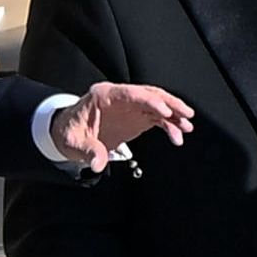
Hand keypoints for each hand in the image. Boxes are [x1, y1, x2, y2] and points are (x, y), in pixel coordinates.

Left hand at [51, 82, 194, 171]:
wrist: (69, 133)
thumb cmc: (70, 133)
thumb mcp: (73, 143)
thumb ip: (88, 152)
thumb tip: (98, 163)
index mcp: (103, 96)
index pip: (130, 93)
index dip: (149, 100)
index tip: (164, 110)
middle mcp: (120, 97)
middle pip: (149, 95)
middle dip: (169, 103)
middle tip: (185, 114)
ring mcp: (131, 106)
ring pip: (157, 105)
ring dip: (173, 115)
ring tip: (187, 126)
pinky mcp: (137, 117)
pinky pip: (157, 118)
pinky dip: (168, 126)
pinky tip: (177, 136)